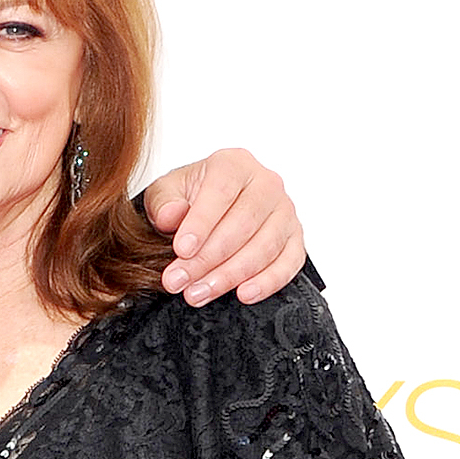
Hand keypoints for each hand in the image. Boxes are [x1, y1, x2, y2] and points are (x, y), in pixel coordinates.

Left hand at [142, 148, 303, 305]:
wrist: (207, 208)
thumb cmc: (187, 197)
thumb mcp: (164, 194)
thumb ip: (164, 203)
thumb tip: (171, 216)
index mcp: (233, 164)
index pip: (220, 192)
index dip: (201, 223)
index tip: (181, 250)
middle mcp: (266, 183)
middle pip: (243, 224)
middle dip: (208, 258)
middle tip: (179, 280)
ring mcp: (285, 211)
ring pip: (265, 246)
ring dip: (230, 275)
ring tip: (198, 293)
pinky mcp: (294, 238)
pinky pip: (289, 262)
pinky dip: (267, 282)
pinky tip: (243, 294)